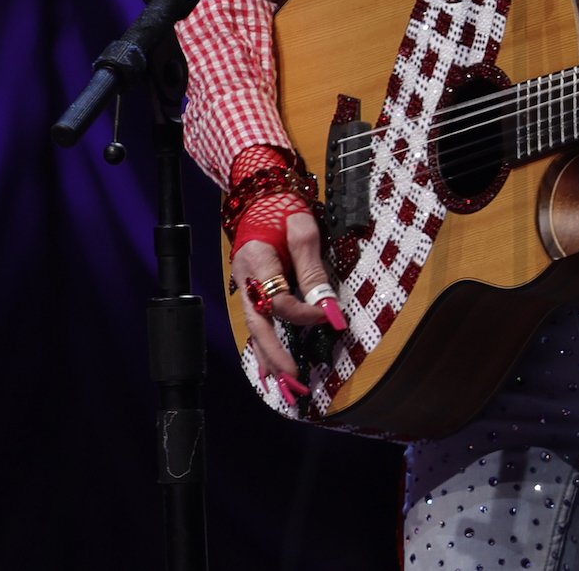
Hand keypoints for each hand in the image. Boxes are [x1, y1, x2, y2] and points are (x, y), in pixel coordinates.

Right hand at [231, 197, 345, 404]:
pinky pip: (257, 322)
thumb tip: (327, 306)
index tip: (332, 316)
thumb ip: (311, 268)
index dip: (306, 313)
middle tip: (294, 379)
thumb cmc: (284, 208)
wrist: (261, 195)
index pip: (280, 300)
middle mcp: (246, 279)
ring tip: (284, 384)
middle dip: (275, 353)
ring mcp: (246, 287)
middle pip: (258, 324)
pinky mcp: (252, 291)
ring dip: (268, 356)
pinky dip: (263, 345)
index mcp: (256, 261)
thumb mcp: (303, 229)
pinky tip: (269, 368)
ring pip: (255, 328)